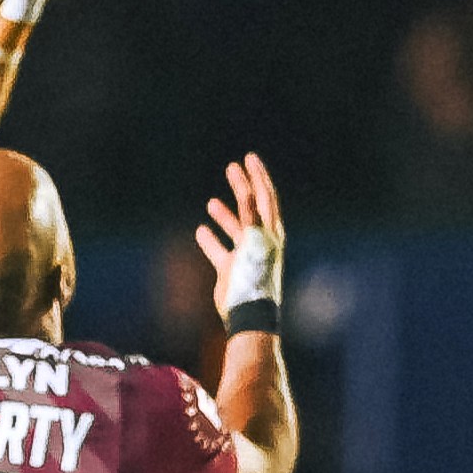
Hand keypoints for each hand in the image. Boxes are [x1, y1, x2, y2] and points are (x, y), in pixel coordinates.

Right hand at [195, 154, 284, 314]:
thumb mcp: (254, 241)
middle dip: (242, 186)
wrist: (249, 314)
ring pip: (235, 228)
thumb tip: (248, 190)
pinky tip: (201, 230)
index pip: (265, 196)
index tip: (248, 158)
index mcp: (271, 232)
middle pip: (252, 206)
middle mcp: (261, 241)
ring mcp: (247, 255)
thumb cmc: (255, 276)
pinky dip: (211, 239)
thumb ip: (250, 216)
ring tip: (212, 203)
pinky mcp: (232, 270)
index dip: (258, 176)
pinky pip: (220, 250)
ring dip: (225, 214)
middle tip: (231, 168)